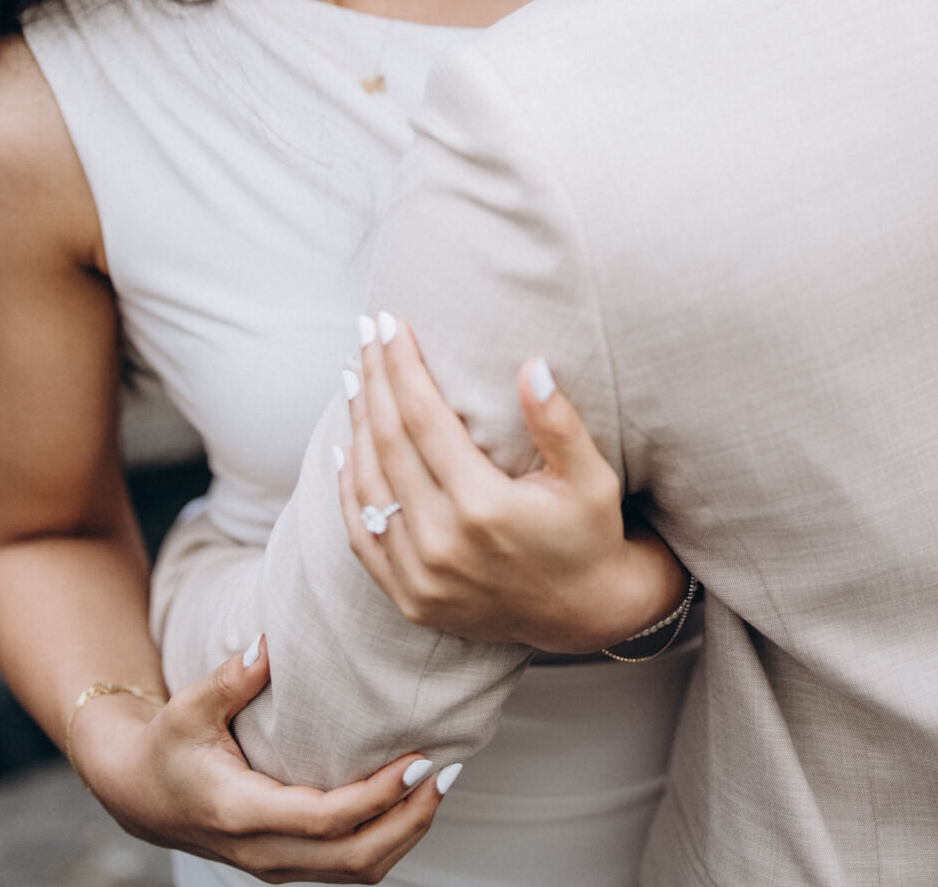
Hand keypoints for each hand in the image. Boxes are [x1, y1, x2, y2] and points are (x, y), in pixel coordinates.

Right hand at [71, 636, 449, 883]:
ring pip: (355, 872)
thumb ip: (230, 678)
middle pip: (353, 859)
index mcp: (242, 813)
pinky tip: (407, 802)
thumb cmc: (168, 745)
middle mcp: (264, 852)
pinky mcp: (287, 864)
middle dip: (409, 820)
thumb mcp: (188, 707)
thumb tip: (267, 644)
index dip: (379, 796)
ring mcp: (277, 865)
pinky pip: (346, 867)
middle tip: (447, 772)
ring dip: (404, 834)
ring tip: (439, 785)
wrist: (140, 797)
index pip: (326, 821)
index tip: (422, 759)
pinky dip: (384, 841)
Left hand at [339, 316, 687, 655]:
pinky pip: (363, 536)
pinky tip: (345, 448)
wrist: (584, 615)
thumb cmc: (590, 533)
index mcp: (484, 506)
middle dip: (375, 380)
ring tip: (356, 377)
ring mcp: (420, 577)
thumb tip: (532, 365)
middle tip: (366, 332)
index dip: (403, 366)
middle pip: (389, 442)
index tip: (390, 322)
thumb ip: (560, 423)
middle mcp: (443, 544)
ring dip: (357, 424)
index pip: (424, 417)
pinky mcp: (409, 599)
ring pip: (369, 485)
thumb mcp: (592, 477)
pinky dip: (349, 488)